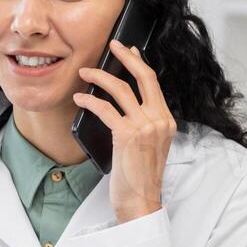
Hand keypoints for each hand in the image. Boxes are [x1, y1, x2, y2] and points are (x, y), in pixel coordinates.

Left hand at [73, 39, 175, 223]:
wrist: (141, 202)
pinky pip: (105, 109)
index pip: (154, 84)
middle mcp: (159, 120)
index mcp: (167, 121)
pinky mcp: (127, 135)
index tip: (129, 51)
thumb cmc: (140, 178)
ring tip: (85, 72)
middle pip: (144, 77)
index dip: (140, 64)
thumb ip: (144, 125)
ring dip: (99, 76)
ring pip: (121, 89)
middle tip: (112, 45)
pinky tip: (80, 98)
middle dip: (126, 57)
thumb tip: (122, 104)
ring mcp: (145, 126)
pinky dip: (90, 100)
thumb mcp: (149, 146)